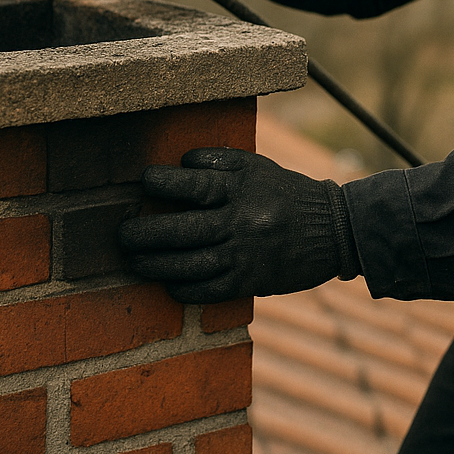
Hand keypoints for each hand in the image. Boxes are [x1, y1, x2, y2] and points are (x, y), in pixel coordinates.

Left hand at [118, 147, 360, 302]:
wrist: (331, 229)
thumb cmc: (284, 191)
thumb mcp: (256, 166)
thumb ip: (218, 162)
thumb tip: (179, 165)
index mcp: (242, 187)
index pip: (193, 185)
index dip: (162, 184)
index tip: (144, 182)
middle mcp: (241, 220)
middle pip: (182, 230)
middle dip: (145, 233)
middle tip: (122, 234)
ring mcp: (245, 254)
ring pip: (189, 264)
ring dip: (155, 265)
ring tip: (134, 260)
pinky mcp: (249, 281)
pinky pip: (207, 291)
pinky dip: (182, 288)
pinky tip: (167, 282)